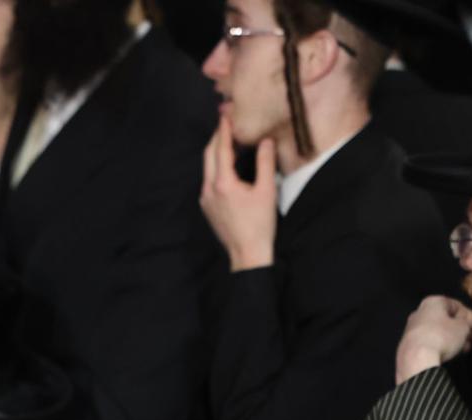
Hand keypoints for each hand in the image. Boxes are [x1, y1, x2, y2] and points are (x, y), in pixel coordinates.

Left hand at [200, 117, 276, 272]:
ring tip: (228, 139)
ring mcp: (205, 199)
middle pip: (208, 155)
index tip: (226, 114)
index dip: (224, 129)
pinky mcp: (207, 207)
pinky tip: (227, 164)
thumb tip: (265, 141)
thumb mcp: (266, 191)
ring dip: (216, 152)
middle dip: (216, 137)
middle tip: (226, 122)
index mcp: (223, 182)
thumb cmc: (259, 225)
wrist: (247, 254)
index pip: (221, 148)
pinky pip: (209, 179)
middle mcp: (209, 188)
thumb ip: (264, 162)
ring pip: (207, 167)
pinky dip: (216, 166)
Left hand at [393, 295, 471, 384]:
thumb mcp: (463, 327)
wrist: (416, 359)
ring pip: (436, 331)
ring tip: (462, 349)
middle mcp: (418, 312)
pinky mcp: (406, 345)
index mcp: (432, 302)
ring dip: (450, 339)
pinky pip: (427, 342)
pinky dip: (438, 347)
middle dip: (458, 329)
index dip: (468, 316)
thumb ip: (467, 322)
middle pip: (444, 319)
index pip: (455, 305)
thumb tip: (467, 322)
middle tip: (469, 339)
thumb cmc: (442, 337)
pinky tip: (447, 355)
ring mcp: (410, 329)